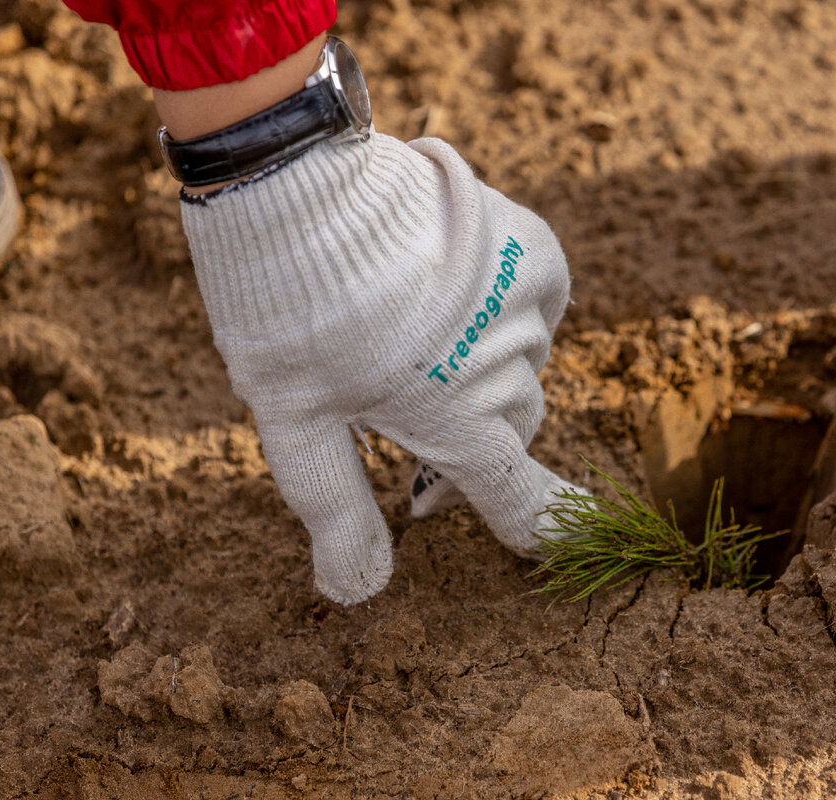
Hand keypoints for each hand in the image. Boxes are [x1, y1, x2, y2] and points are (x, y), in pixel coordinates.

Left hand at [180, 133, 582, 604]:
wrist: (302, 181)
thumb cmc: (289, 310)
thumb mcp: (294, 422)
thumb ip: (337, 511)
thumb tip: (360, 592)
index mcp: (458, 422)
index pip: (520, 499)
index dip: (535, 528)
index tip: (546, 540)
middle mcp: (509, 370)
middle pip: (508, 427)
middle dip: (462, 432)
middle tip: (394, 416)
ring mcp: (528, 305)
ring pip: (521, 365)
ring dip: (480, 367)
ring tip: (413, 337)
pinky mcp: (533, 249)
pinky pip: (540, 306)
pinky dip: (507, 315)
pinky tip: (458, 302)